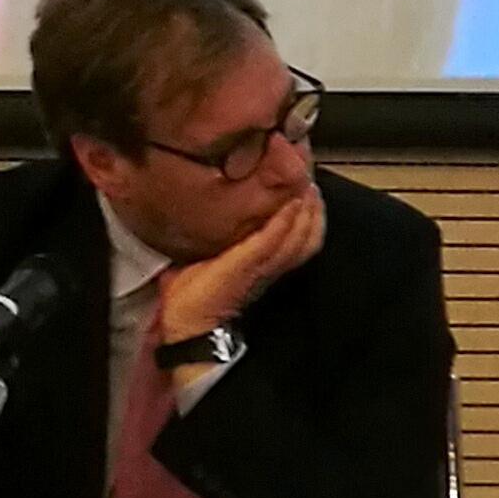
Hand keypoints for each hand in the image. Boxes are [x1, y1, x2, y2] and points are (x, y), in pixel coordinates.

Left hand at [153, 191, 324, 352]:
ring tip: (307, 183)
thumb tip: (197, 211)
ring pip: (299, 236)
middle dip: (313, 202)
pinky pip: (273, 242)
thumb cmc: (191, 298)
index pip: (298, 235)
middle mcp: (271, 266)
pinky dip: (284, 223)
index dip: (309, 210)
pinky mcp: (247, 266)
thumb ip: (213, 238)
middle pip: (307, 233)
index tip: (308, 181)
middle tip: (311, 171)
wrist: (185, 325)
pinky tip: (290, 203)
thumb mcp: (206, 259)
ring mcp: (262, 267)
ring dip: (307, 209)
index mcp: (263, 264)